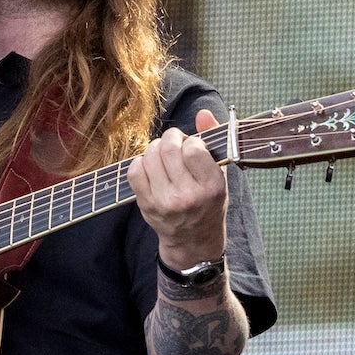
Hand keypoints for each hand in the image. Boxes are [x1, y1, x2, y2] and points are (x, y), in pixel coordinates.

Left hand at [126, 109, 227, 269]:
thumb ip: (213, 140)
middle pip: (168, 149)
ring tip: (163, 155)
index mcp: (212, 187)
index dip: (190, 140)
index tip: (192, 146)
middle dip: (170, 138)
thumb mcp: (220, 175)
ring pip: (150, 156)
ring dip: (155, 148)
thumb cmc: (208, 203)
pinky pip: (134, 170)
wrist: (193, 241)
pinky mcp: (146, 205)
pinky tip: (150, 166)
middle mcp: (189, 197)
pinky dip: (140, 162)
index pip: (193, 149)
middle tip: (174, 143)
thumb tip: (203, 113)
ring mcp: (165, 202)